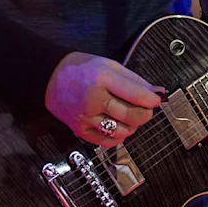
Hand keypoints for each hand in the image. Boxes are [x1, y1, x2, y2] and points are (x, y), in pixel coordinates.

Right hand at [44, 52, 163, 148]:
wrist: (50, 78)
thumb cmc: (80, 69)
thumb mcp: (109, 65)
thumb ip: (134, 80)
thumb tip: (157, 92)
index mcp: (102, 78)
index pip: (136, 94)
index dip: (152, 100)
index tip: (156, 99)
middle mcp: (94, 99)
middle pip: (131, 115)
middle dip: (145, 114)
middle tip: (146, 109)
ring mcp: (86, 117)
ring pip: (121, 131)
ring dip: (132, 126)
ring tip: (130, 116)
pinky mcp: (80, 130)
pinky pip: (107, 141)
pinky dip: (118, 137)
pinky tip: (118, 126)